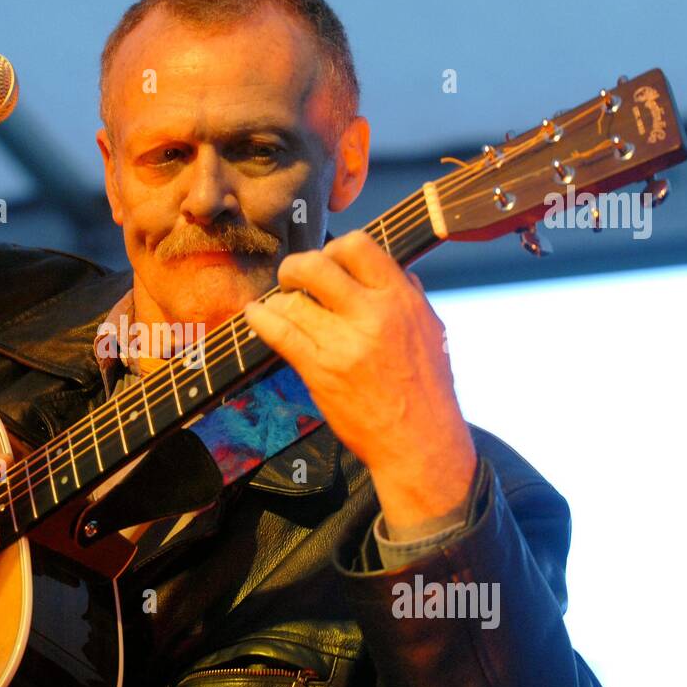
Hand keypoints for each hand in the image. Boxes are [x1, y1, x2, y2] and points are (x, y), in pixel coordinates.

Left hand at [243, 231, 476, 538]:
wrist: (419, 441)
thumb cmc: (426, 388)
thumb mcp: (431, 330)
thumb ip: (409, 297)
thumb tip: (396, 271)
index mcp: (401, 299)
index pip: (358, 245)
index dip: (333, 248)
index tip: (327, 263)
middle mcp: (374, 314)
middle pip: (317, 265)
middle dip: (295, 267)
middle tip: (291, 280)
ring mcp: (345, 343)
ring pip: (293, 301)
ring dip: (278, 300)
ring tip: (279, 308)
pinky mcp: (322, 371)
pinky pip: (280, 333)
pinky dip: (260, 319)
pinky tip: (255, 315)